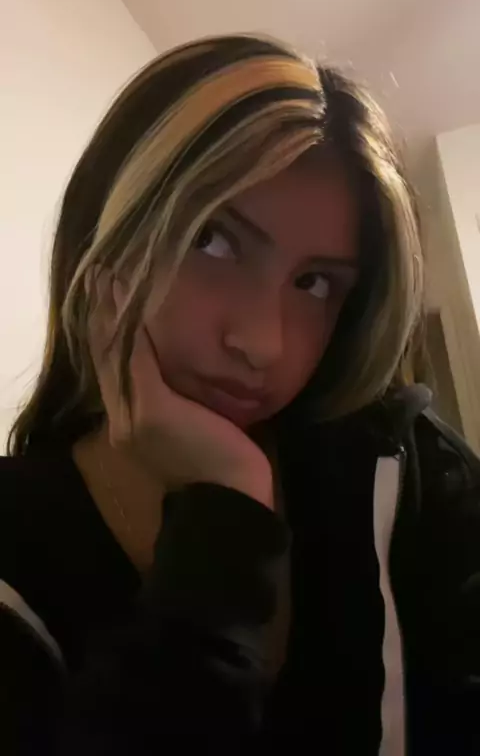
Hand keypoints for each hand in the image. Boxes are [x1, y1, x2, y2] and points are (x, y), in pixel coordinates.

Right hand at [89, 275, 272, 508]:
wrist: (231, 502)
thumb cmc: (224, 469)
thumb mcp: (197, 429)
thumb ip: (185, 404)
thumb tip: (195, 380)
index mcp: (133, 423)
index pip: (115, 371)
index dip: (107, 335)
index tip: (107, 301)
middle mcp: (122, 418)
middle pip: (106, 358)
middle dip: (102, 317)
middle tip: (99, 277)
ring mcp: (133, 414)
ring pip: (114, 353)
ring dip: (109, 312)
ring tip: (106, 277)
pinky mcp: (151, 409)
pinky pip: (132, 357)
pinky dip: (125, 324)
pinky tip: (121, 295)